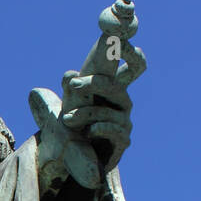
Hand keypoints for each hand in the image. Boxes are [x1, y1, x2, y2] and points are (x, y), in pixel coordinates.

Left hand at [30, 40, 144, 190]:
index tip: (125, 43)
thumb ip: (70, 89)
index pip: (133, 67)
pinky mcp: (122, 141)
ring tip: (66, 119)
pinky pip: (114, 131)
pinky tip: (87, 132)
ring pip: (109, 111)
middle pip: (116, 87)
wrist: (75, 157)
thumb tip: (68, 74)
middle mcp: (122, 102)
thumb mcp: (68, 103)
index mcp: (112, 88)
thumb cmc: (75, 124)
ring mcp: (124, 122)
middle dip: (94, 83)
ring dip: (85, 113)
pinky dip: (99, 128)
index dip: (133, 55)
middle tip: (72, 84)